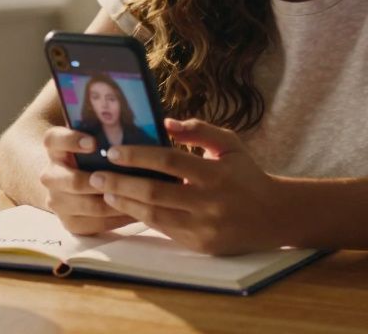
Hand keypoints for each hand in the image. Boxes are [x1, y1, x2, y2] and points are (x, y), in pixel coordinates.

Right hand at [39, 126, 135, 234]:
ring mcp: (56, 200)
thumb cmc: (94, 154)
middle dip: (99, 182)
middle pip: (71, 181)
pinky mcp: (68, 222)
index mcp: (55, 147)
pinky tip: (136, 212)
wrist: (72, 181)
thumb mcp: (95, 138)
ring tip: (140, 197)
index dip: (72, 140)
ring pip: (86, 205)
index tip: (94, 143)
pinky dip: (116, 218)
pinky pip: (93, 224)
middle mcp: (51, 175)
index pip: (54, 140)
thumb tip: (150, 123)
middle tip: (122, 179)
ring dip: (113, 201)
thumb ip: (108, 129)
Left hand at [89, 118, 288, 254]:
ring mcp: (203, 226)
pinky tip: (125, 207)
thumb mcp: (229, 145)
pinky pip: (163, 230)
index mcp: (215, 173)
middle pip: (154, 192)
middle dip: (120, 183)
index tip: (113, 151)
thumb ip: (199, 130)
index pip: (169, 161)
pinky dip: (141, 217)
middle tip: (94, 174)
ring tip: (103, 192)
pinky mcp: (200, 244)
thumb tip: (165, 122)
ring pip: (154, 215)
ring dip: (124, 204)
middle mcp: (208, 202)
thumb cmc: (245, 174)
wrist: (272, 216)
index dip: (138, 156)